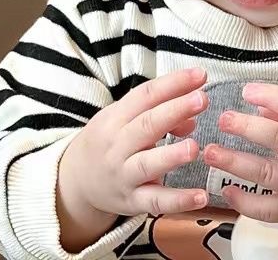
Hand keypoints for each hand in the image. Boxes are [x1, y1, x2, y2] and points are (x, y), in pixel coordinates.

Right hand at [58, 67, 210, 217]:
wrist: (76, 181)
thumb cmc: (108, 141)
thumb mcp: (123, 119)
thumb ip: (158, 112)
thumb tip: (192, 118)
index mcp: (115, 118)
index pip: (146, 95)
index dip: (173, 83)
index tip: (200, 75)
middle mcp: (117, 146)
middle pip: (147, 125)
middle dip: (175, 110)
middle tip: (201, 99)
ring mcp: (123, 175)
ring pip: (147, 164)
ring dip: (171, 156)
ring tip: (194, 147)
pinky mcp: (132, 202)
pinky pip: (156, 202)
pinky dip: (179, 201)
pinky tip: (201, 196)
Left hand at [202, 83, 277, 237]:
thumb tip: (259, 106)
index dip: (270, 96)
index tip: (247, 90)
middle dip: (247, 127)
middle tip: (224, 119)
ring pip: (266, 174)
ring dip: (234, 162)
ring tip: (211, 151)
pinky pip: (267, 209)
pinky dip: (244, 202)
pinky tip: (226, 189)